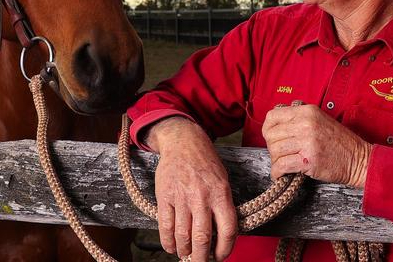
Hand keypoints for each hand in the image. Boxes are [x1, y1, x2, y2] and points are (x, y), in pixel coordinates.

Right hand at [144, 116, 237, 260]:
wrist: (183, 142)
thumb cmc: (206, 162)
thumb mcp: (223, 180)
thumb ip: (223, 205)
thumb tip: (221, 234)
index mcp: (221, 193)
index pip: (227, 229)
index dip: (225, 249)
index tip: (220, 256)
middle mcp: (202, 197)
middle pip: (203, 237)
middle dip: (202, 258)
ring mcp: (182, 197)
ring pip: (183, 235)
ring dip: (185, 251)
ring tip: (187, 254)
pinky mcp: (165, 196)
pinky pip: (166, 226)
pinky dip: (168, 242)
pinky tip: (172, 247)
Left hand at [262, 104, 371, 187]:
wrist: (359, 159)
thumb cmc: (338, 141)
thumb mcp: (319, 118)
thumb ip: (299, 116)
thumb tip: (275, 119)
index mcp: (306, 111)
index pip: (273, 116)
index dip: (268, 128)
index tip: (271, 137)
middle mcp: (305, 123)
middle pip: (271, 135)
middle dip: (272, 147)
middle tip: (280, 154)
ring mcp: (307, 141)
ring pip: (274, 150)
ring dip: (275, 160)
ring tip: (283, 164)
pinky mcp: (309, 160)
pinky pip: (281, 165)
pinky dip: (277, 172)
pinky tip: (280, 175)